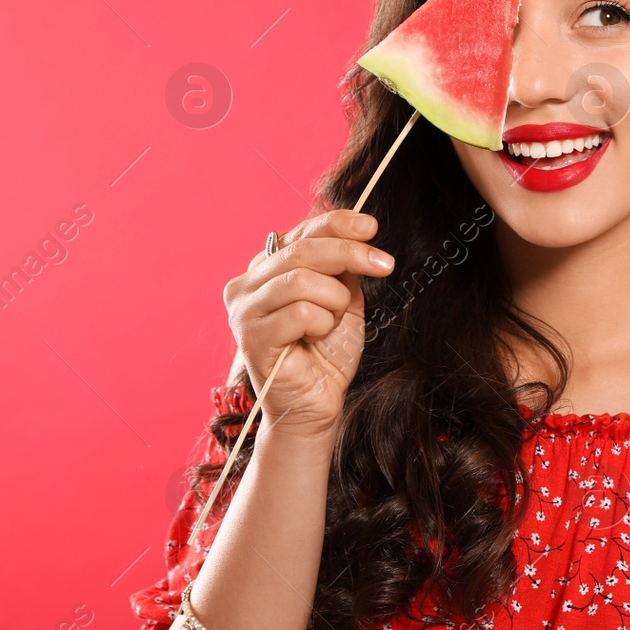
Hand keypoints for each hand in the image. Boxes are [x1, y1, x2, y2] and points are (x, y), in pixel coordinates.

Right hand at [222, 208, 393, 437]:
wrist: (317, 405)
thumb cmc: (327, 353)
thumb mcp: (343, 299)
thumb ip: (342, 267)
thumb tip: (360, 231)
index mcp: (266, 270)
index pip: (301, 232)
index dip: (339, 224)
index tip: (373, 227)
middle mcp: (246, 284)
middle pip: (303, 249)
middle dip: (350, 253)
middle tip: (385, 265)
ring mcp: (244, 310)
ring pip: (302, 279)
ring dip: (335, 301)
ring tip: (333, 323)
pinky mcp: (250, 336)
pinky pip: (301, 312)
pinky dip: (323, 324)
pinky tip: (315, 340)